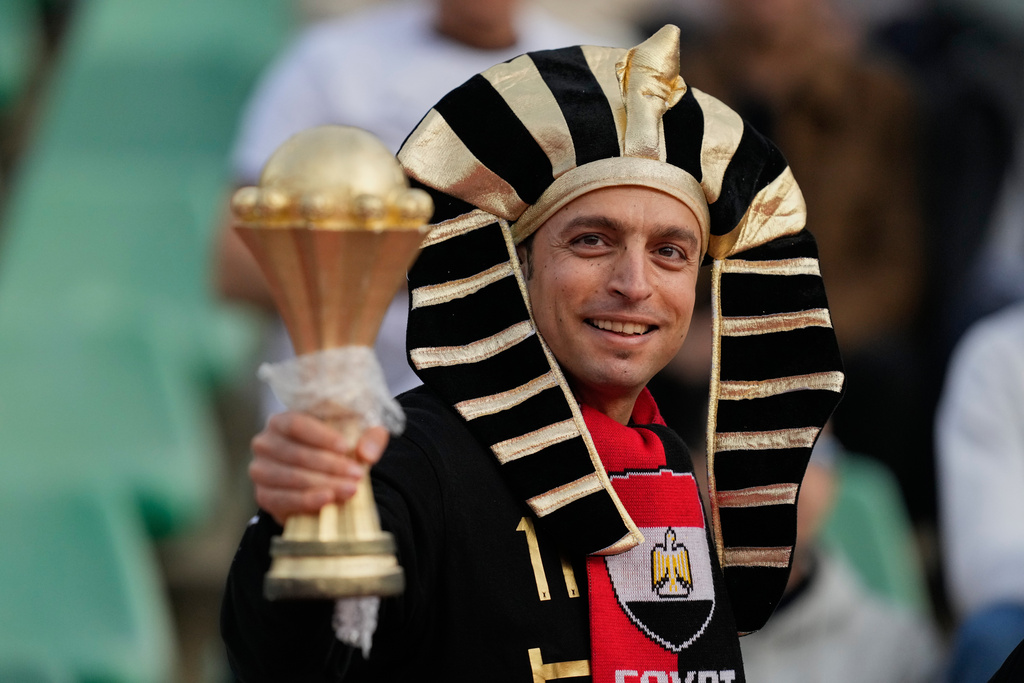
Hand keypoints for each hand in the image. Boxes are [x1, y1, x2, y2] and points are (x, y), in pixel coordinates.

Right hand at [249, 412, 388, 525]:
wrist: (322, 477)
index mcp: (282, 421)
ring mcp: (260, 470)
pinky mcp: (263, 495)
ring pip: (291, 477)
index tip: (346, 447)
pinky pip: (282, 499)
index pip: (296, 424)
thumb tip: (367, 453)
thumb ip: (370, 437)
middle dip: (330, 466)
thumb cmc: (336, 448)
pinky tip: (327, 500)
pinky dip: (306, 500)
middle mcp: (265, 443)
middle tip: (356, 475)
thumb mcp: (358, 434)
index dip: (321, 436)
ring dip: (323, 484)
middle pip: (296, 454)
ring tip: (349, 489)